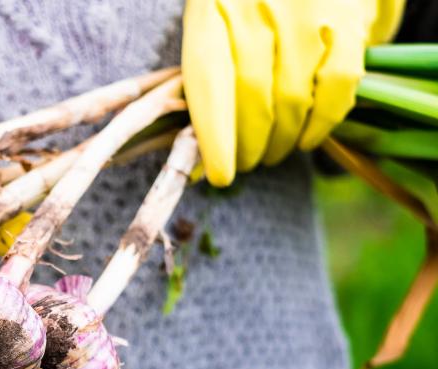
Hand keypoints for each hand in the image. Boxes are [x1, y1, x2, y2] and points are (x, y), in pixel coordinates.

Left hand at [183, 0, 405, 186]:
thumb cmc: (248, 8)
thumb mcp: (214, 25)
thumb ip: (205, 77)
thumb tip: (196, 148)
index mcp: (212, 8)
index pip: (209, 81)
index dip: (214, 135)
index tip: (220, 174)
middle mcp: (257, 6)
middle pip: (250, 95)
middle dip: (247, 144)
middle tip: (245, 163)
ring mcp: (306, 12)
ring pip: (291, 98)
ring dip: (279, 141)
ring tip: (270, 154)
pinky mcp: (348, 20)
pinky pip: (336, 86)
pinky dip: (320, 124)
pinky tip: (306, 141)